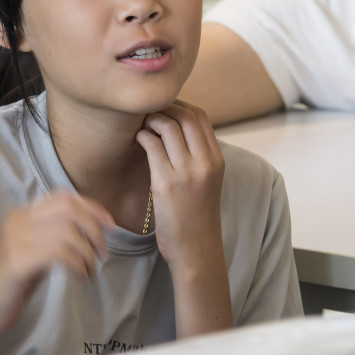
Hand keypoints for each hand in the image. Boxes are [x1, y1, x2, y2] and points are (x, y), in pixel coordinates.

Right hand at [0, 193, 112, 332]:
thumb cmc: (14, 283)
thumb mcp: (37, 251)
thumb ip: (57, 236)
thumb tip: (94, 229)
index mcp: (23, 215)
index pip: (64, 197)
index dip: (92, 208)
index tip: (110, 226)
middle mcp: (18, 221)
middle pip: (69, 209)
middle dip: (94, 230)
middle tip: (102, 254)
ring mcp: (16, 240)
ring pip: (67, 231)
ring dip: (88, 253)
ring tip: (90, 271)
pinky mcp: (18, 261)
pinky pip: (59, 253)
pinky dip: (79, 264)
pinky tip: (82, 278)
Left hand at [137, 101, 225, 268]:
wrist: (196, 248)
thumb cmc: (196, 216)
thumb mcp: (207, 182)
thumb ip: (198, 157)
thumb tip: (177, 131)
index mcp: (216, 160)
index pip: (201, 117)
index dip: (180, 106)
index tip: (164, 108)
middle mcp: (205, 163)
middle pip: (186, 116)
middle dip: (164, 108)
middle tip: (149, 112)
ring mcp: (186, 172)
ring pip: (168, 126)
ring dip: (151, 119)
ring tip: (142, 125)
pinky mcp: (165, 183)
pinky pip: (152, 145)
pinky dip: (142, 136)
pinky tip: (138, 140)